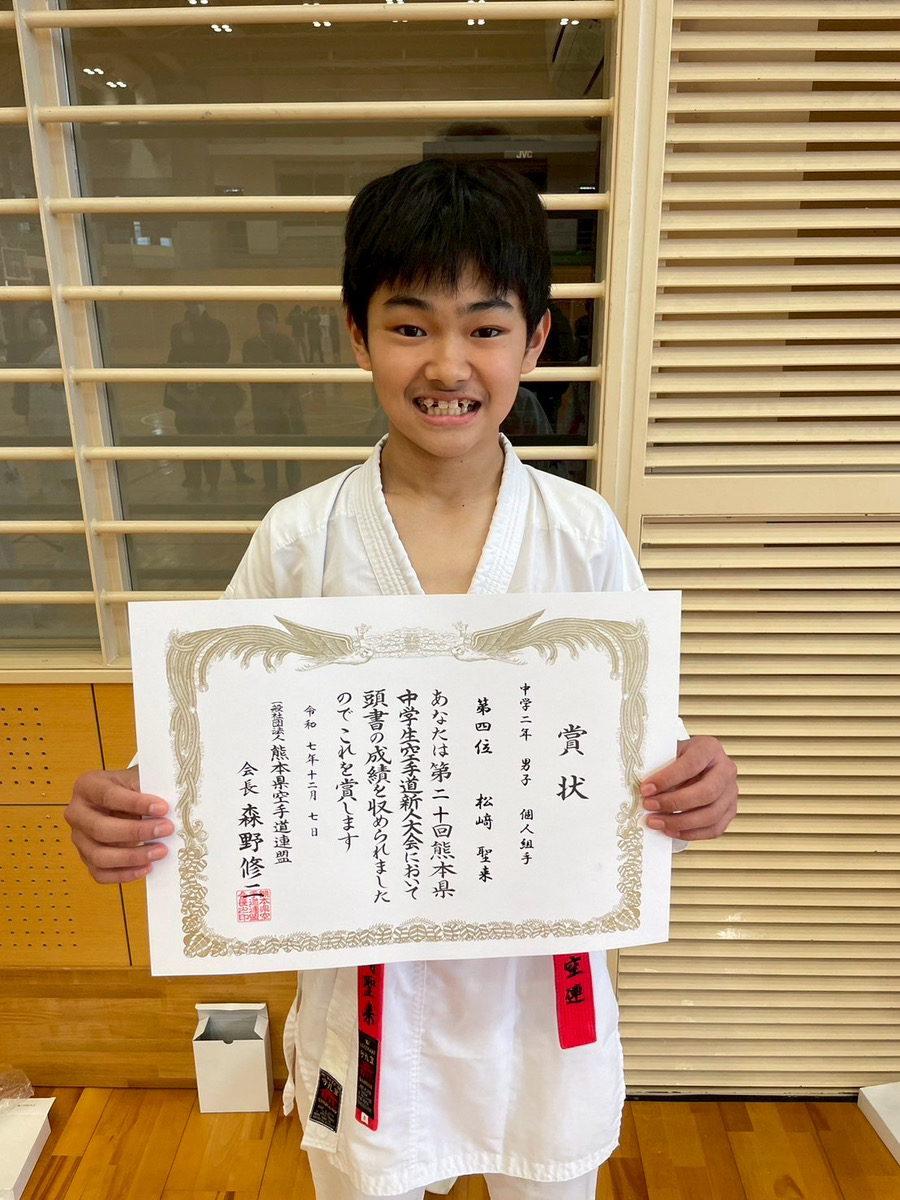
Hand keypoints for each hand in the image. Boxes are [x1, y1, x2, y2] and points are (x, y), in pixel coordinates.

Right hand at [65, 767, 174, 883]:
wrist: (124, 797)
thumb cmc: (132, 787)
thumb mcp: (138, 778)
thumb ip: (148, 788)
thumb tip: (167, 808)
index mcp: (87, 786)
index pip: (109, 796)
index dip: (136, 803)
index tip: (163, 808)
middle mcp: (77, 813)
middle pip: (100, 829)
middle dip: (137, 832)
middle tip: (166, 829)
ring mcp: (79, 838)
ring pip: (99, 856)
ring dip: (132, 857)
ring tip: (160, 851)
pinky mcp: (86, 858)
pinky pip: (100, 873)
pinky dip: (124, 874)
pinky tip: (147, 867)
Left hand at [640, 736, 737, 840]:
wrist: (695, 761)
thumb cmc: (680, 756)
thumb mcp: (670, 751)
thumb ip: (660, 765)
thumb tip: (644, 789)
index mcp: (710, 748)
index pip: (691, 765)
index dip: (667, 779)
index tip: (646, 789)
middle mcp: (726, 769)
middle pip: (706, 793)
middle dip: (674, 803)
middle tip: (649, 806)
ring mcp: (731, 791)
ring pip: (711, 814)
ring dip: (680, 822)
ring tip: (656, 822)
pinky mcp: (730, 810)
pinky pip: (714, 829)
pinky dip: (691, 833)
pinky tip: (671, 831)